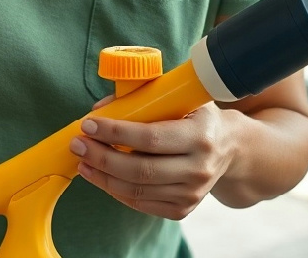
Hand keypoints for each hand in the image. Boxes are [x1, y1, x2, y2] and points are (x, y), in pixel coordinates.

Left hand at [69, 101, 235, 219]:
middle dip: (102, 157)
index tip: (89, 124)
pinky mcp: (183, 209)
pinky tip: (100, 176)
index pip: (150, 138)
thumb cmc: (195, 116)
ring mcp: (192, 193)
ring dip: (103, 176)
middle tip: (78, 144)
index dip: (115, 132)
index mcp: (200, 136)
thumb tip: (100, 108)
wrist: (229, 148)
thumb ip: (141, 98)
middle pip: (140, 169)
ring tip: (82, 161)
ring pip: (137, 189)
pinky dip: (116, 191)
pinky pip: (142, 203)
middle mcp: (200, 168)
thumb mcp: (178, 98)